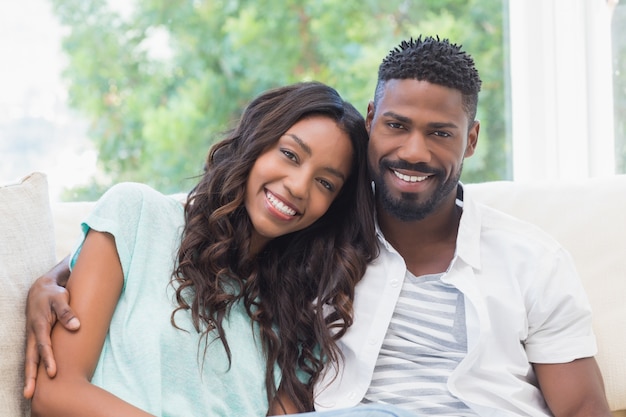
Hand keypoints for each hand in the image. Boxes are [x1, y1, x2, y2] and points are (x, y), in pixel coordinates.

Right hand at [23, 257, 78, 398]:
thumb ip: (67, 312)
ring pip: (30, 359)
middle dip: (30, 376)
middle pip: (31, 358)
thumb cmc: (53, 293)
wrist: (41, 287)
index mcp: (39, 325)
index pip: (43, 346)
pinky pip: (33, 356)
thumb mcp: (61, 298)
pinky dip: (33, 368)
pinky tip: (36, 380)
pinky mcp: (35, 338)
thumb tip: (76, 326)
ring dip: (30, 375)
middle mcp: (33, 334)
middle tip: (29, 394)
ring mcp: (33, 337)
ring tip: (29, 393)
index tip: (52, 373)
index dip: (48, 359)